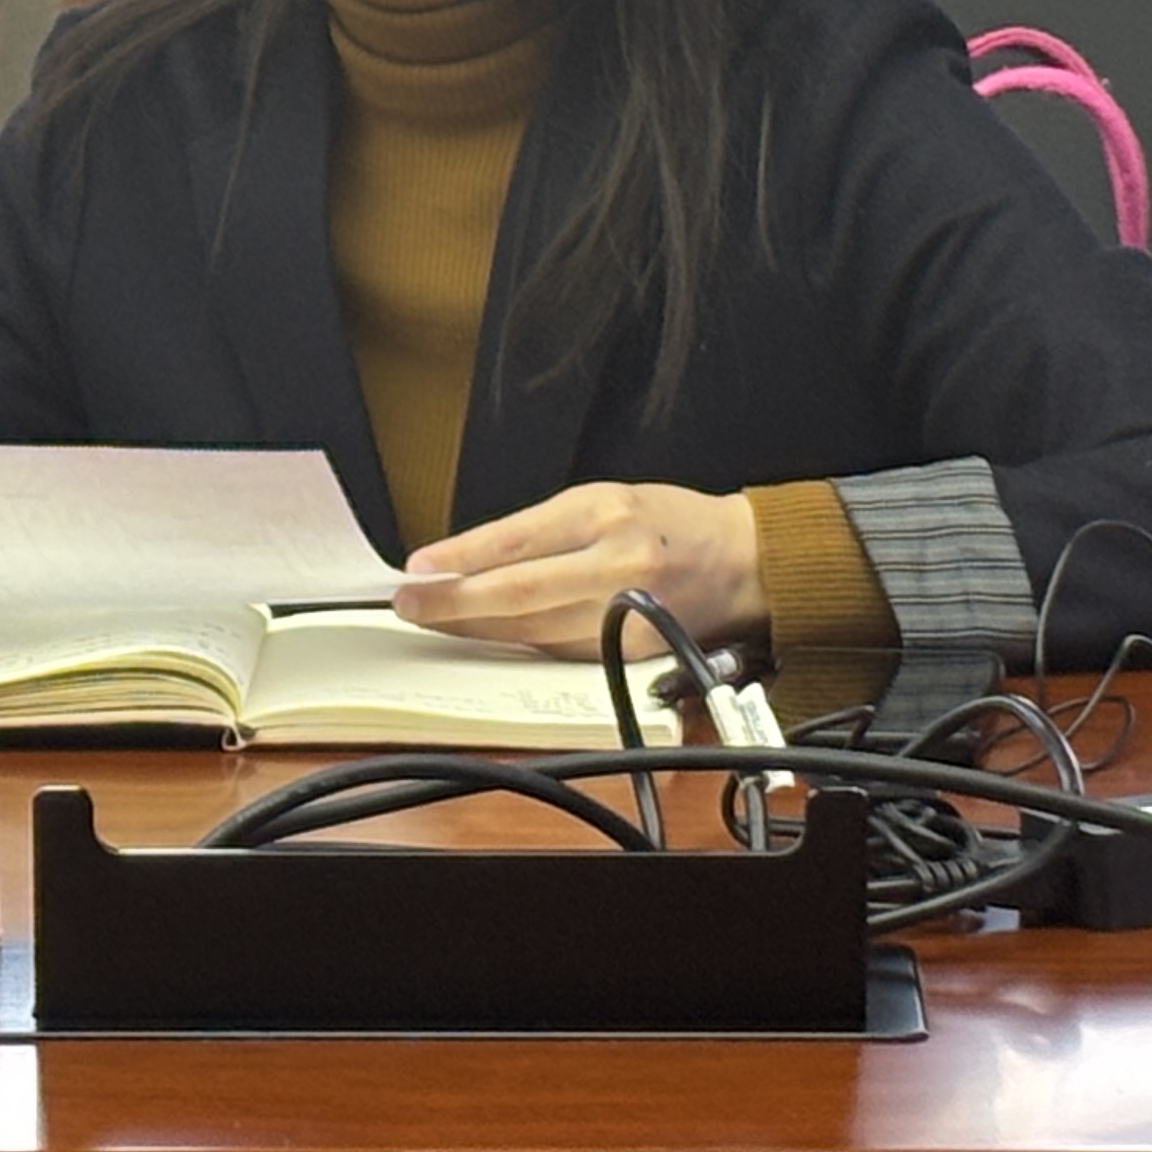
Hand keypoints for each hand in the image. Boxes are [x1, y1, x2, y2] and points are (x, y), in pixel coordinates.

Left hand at [393, 480, 764, 657]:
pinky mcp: (631, 652)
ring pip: (533, 632)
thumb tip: (473, 559)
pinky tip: (487, 638)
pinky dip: (518, 645)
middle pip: (520, 595)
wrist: (741, 562)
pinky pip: (559, 651)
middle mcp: (616, 566)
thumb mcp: (605, 500)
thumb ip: (543, 531)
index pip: (518, 541)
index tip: (418, 569)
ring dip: (476, 630)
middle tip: (409, 604)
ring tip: (434, 620)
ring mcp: (625, 615)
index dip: (462, 558)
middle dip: (455, 604)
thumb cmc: (667, 523)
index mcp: (606, 514)